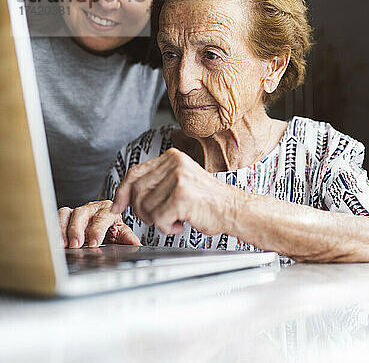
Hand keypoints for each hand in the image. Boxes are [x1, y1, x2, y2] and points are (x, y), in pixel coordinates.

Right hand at [58, 200, 140, 247]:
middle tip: (75, 244)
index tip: (94, 243)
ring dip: (62, 229)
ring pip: (67, 214)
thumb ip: (127, 237)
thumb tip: (136, 244)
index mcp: (108, 209)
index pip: (102, 218)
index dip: (97, 230)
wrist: (104, 219)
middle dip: (77, 229)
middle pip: (81, 213)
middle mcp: (91, 208)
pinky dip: (54, 227)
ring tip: (62, 244)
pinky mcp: (66, 215)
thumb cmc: (112, 225)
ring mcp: (77, 210)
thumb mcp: (121, 231)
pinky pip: (57, 217)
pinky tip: (53, 239)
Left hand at [111, 148, 238, 234]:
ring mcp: (179, 178)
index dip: (122, 193)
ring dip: (158, 220)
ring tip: (176, 218)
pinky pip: (159, 219)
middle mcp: (175, 164)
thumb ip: (157, 183)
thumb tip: (125, 196)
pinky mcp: (182, 196)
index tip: (117, 207)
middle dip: (141, 211)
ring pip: (146, 207)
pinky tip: (181, 224)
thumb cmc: (209, 202)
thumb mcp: (181, 183)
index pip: (135, 173)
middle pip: (137, 191)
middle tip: (157, 219)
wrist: (235, 210)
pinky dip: (167, 228)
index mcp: (173, 157)